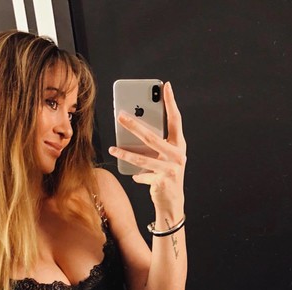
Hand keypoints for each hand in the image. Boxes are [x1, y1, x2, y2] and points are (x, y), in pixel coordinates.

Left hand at [109, 82, 185, 217]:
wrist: (172, 202)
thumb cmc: (166, 175)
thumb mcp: (164, 157)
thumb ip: (155, 144)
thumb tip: (132, 131)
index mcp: (179, 144)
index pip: (175, 119)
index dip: (171, 102)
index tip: (165, 86)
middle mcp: (177, 154)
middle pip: (152, 136)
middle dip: (134, 125)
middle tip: (120, 115)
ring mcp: (171, 168)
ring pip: (143, 157)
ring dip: (125, 153)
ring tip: (112, 148)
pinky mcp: (162, 181)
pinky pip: (143, 175)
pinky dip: (137, 175)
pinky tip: (133, 175)